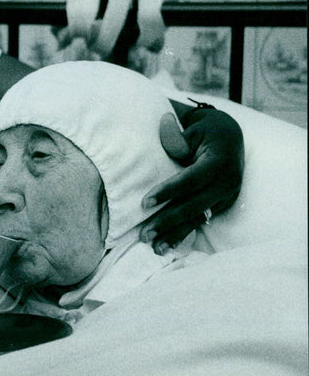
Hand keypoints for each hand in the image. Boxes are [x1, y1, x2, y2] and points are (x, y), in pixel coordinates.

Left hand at [141, 110, 243, 253]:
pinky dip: (183, 233)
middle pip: (194, 205)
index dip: (168, 191)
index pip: (191, 179)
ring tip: (154, 247)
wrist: (230, 136)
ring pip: (198, 218)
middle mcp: (227, 183)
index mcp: (219, 162)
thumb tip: (164, 133)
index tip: (145, 203)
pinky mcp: (221, 205)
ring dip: (175, 234)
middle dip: (168, 221)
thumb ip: (178, 136)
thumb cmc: (204, 131)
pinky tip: (167, 245)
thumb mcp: (194, 128)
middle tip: (144, 234)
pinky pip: (201, 221)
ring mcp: (226, 197)